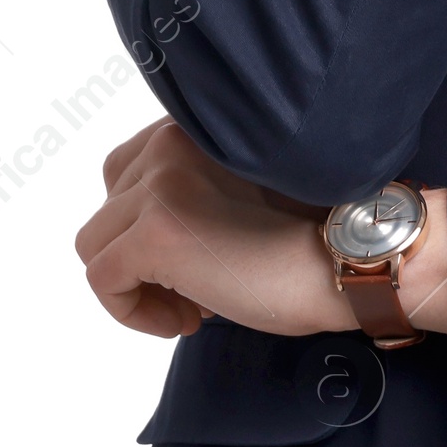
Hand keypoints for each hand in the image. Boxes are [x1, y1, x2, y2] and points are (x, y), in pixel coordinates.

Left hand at [75, 120, 446, 342]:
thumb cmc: (316, 235)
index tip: (195, 256)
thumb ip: (201, 186)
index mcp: (199, 127)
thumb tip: (154, 236)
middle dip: (139, 251)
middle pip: (109, 205)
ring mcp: (160, 185)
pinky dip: (131, 311)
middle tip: (194, 285)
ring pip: (95, 244)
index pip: (134, 166)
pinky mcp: (154, 234)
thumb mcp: (249, 189)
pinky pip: (102, 280)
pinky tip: (186, 319)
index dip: (152, 219)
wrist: (351, 258)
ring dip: (136, 282)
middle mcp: (173, 141)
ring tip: (191, 305)